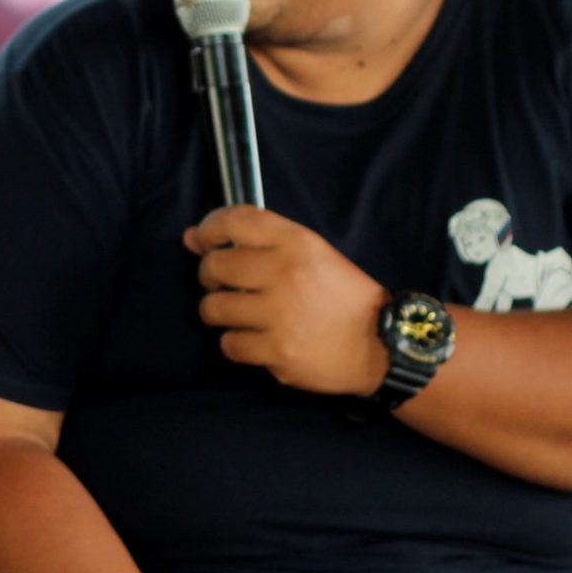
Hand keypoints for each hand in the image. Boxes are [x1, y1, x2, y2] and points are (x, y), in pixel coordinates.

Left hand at [184, 207, 388, 395]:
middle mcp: (286, 273)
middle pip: (215, 266)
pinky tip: (256, 339)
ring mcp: (280, 314)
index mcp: (298, 243)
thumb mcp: (312, 254)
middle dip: (210, 276)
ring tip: (240, 314)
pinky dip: (237, 343)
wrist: (380, 346)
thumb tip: (191, 237)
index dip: (210, 228)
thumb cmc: (342, 296)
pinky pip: (229, 344)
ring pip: (213, 308)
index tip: (204, 240)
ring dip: (219, 312)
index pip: (235, 220)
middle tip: (225, 285)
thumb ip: (256, 242)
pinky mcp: (277, 351)